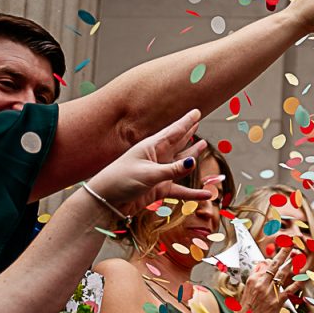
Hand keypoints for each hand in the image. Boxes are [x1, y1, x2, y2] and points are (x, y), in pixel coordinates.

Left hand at [86, 109, 213, 218]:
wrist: (106, 200)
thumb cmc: (121, 180)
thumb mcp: (148, 174)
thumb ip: (173, 169)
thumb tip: (194, 162)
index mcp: (151, 148)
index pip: (173, 132)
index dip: (186, 122)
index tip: (196, 112)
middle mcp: (156, 158)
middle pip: (177, 142)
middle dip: (188, 132)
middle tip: (197, 121)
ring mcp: (159, 173)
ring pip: (181, 163)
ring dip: (192, 154)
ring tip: (203, 145)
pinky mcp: (159, 189)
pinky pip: (181, 190)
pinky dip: (194, 193)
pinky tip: (206, 194)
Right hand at [240, 249, 306, 312]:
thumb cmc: (246, 308)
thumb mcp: (248, 289)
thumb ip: (256, 276)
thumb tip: (264, 265)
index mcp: (253, 279)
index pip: (267, 263)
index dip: (277, 256)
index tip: (284, 248)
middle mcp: (261, 283)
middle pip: (275, 264)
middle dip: (285, 252)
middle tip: (293, 243)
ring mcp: (269, 292)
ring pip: (283, 274)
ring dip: (293, 264)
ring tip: (300, 256)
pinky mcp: (276, 302)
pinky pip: (289, 290)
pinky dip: (297, 284)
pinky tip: (304, 278)